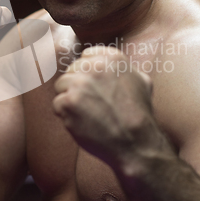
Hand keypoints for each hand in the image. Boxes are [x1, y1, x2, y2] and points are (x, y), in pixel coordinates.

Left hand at [53, 46, 171, 170]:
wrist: (136, 143)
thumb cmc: (139, 115)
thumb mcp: (142, 81)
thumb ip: (124, 68)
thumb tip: (111, 61)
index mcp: (112, 58)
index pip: (85, 57)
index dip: (87, 74)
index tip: (95, 88)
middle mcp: (95, 66)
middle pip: (71, 71)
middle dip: (78, 87)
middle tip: (93, 105)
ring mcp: (80, 83)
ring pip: (61, 85)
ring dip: (70, 100)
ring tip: (88, 114)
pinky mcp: (69, 101)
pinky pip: (57, 104)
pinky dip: (66, 115)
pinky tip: (83, 122)